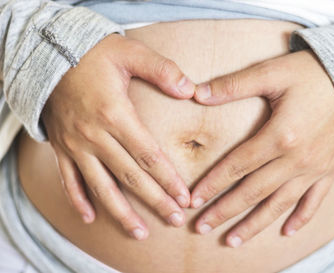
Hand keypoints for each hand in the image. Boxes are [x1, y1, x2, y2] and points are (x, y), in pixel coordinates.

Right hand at [42, 34, 194, 239]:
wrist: (49, 52)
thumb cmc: (93, 53)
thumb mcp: (131, 52)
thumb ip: (163, 70)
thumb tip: (191, 90)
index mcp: (115, 114)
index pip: (148, 155)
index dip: (168, 178)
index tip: (184, 197)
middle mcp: (95, 136)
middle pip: (130, 177)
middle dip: (154, 200)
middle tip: (174, 219)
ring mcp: (76, 145)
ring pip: (100, 187)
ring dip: (121, 212)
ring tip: (139, 232)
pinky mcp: (62, 147)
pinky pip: (69, 180)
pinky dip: (78, 200)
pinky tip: (90, 218)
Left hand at [190, 50, 333, 246]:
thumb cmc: (312, 74)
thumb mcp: (272, 72)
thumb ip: (233, 85)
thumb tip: (196, 93)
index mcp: (280, 135)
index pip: (237, 165)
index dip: (213, 183)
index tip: (193, 199)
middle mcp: (297, 159)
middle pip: (253, 191)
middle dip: (225, 210)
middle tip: (202, 226)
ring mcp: (315, 169)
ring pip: (280, 204)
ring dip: (255, 224)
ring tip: (233, 240)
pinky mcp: (330, 171)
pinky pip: (314, 202)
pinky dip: (300, 218)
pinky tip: (286, 232)